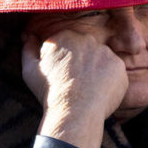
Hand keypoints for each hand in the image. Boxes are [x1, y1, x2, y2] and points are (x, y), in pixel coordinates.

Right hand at [22, 29, 128, 147]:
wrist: (74, 111)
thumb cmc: (50, 92)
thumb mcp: (30, 70)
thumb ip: (28, 49)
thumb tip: (28, 35)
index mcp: (65, 36)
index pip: (67, 44)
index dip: (64, 61)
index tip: (61, 74)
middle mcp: (88, 39)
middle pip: (85, 49)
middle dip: (81, 63)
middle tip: (75, 82)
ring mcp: (106, 51)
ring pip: (101, 60)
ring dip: (96, 70)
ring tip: (87, 89)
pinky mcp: (119, 65)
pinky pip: (114, 71)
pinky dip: (109, 80)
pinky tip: (99, 92)